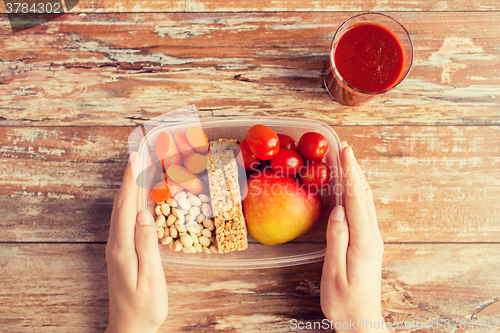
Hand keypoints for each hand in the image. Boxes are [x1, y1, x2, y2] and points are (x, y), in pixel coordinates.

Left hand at [105, 152, 167, 332]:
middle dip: (131, 175)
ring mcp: (118, 245)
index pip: (127, 205)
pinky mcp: (123, 248)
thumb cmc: (145, 306)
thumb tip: (144, 213)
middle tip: (143, 152)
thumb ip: (146, 244)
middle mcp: (117, 242)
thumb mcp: (150, 277)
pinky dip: (135, 200)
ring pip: (124, 207)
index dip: (132, 179)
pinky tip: (143, 194)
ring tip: (143, 165)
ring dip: (133, 184)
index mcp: (123, 246)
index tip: (138, 156)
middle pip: (123, 201)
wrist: (130, 327)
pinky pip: (127, 217)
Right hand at [320, 142, 386, 331]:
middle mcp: (372, 237)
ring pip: (366, 202)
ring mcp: (373, 240)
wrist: (363, 322)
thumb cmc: (345, 301)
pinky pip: (365, 212)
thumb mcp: (335, 272)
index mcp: (363, 241)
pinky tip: (352, 191)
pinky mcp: (369, 245)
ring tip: (348, 162)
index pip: (357, 199)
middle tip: (345, 148)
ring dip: (358, 180)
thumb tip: (338, 210)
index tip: (345, 152)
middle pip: (364, 196)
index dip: (350, 173)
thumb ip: (337, 240)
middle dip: (355, 170)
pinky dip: (358, 195)